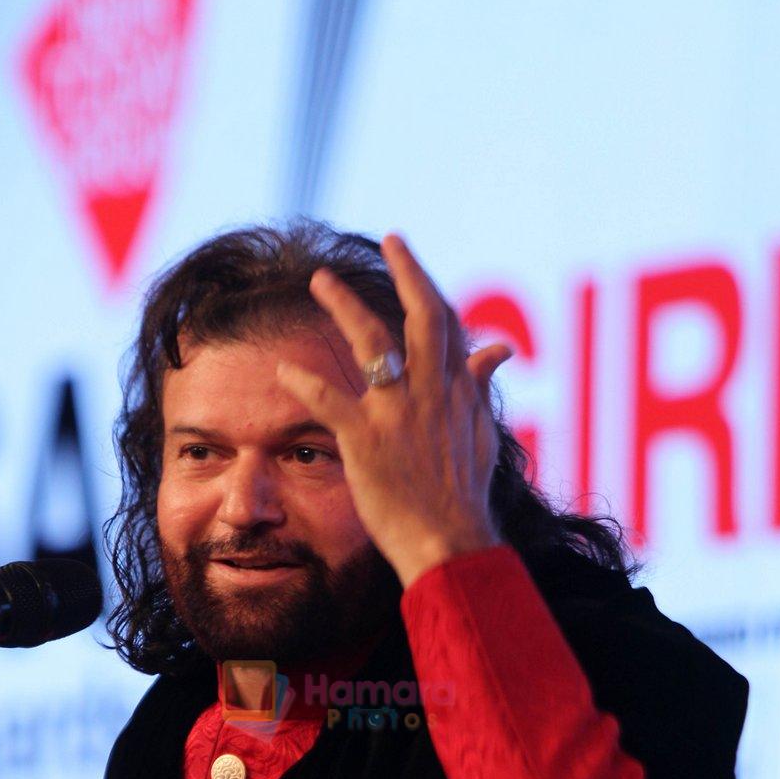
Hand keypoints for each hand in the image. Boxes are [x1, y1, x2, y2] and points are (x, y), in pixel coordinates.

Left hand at [275, 232, 512, 587]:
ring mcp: (399, 412)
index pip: (450, 325)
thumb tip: (498, 349)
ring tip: (322, 279)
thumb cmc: (464, 499)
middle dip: (407, 270)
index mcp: (460, 391)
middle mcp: (433, 391)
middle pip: (423, 314)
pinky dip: (303, 381)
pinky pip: (329, 398)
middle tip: (391, 237)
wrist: (450, 541)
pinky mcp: (366, 438)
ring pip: (373, 341)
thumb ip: (482, 387)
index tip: (411, 263)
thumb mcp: (483, 437)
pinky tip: (281, 369)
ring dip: (345, 304)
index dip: (430, 289)